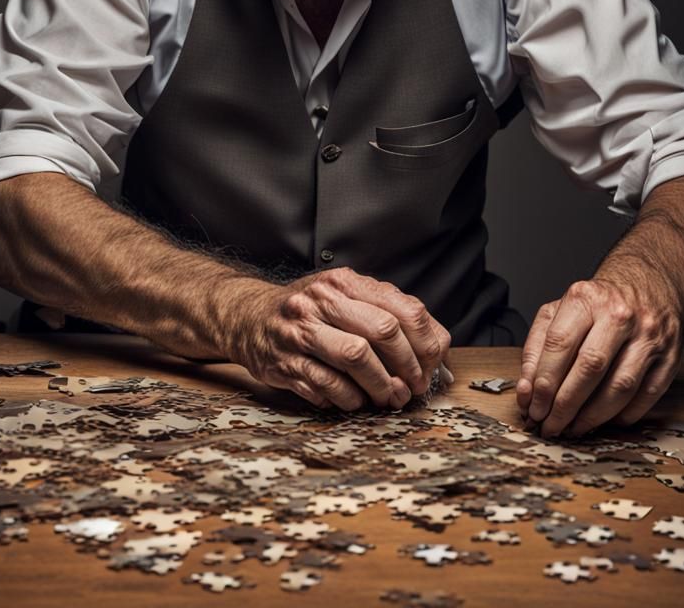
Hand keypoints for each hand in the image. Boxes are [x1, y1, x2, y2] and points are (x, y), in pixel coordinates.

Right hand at [228, 265, 451, 410]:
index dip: (425, 344)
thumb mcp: (344, 296)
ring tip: (387, 398)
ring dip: (380, 386)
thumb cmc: (308, 311)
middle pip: (383, 331)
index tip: (430, 366)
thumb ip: (388, 313)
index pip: (403, 309)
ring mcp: (299, 331)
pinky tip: (354, 400)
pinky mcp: (284, 362)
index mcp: (343, 282)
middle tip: (412, 387)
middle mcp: (320, 301)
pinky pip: (328, 386)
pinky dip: (349, 399)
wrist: (247, 317)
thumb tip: (437, 349)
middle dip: (407, 367)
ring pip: (356, 358)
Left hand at [515, 278, 682, 437]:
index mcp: (585, 299)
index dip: (544, 382)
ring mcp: (649, 336)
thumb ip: (536, 348)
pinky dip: (624, 415)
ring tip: (573, 428)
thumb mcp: (558, 311)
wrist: (647, 287)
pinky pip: (647, 396)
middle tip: (551, 426)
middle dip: (566, 405)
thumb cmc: (596, 306)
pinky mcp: (671, 357)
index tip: (534, 408)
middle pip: (590, 368)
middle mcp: (619, 315)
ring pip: (620, 387)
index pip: (560, 344)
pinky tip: (605, 420)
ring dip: (593, 416)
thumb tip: (527, 391)